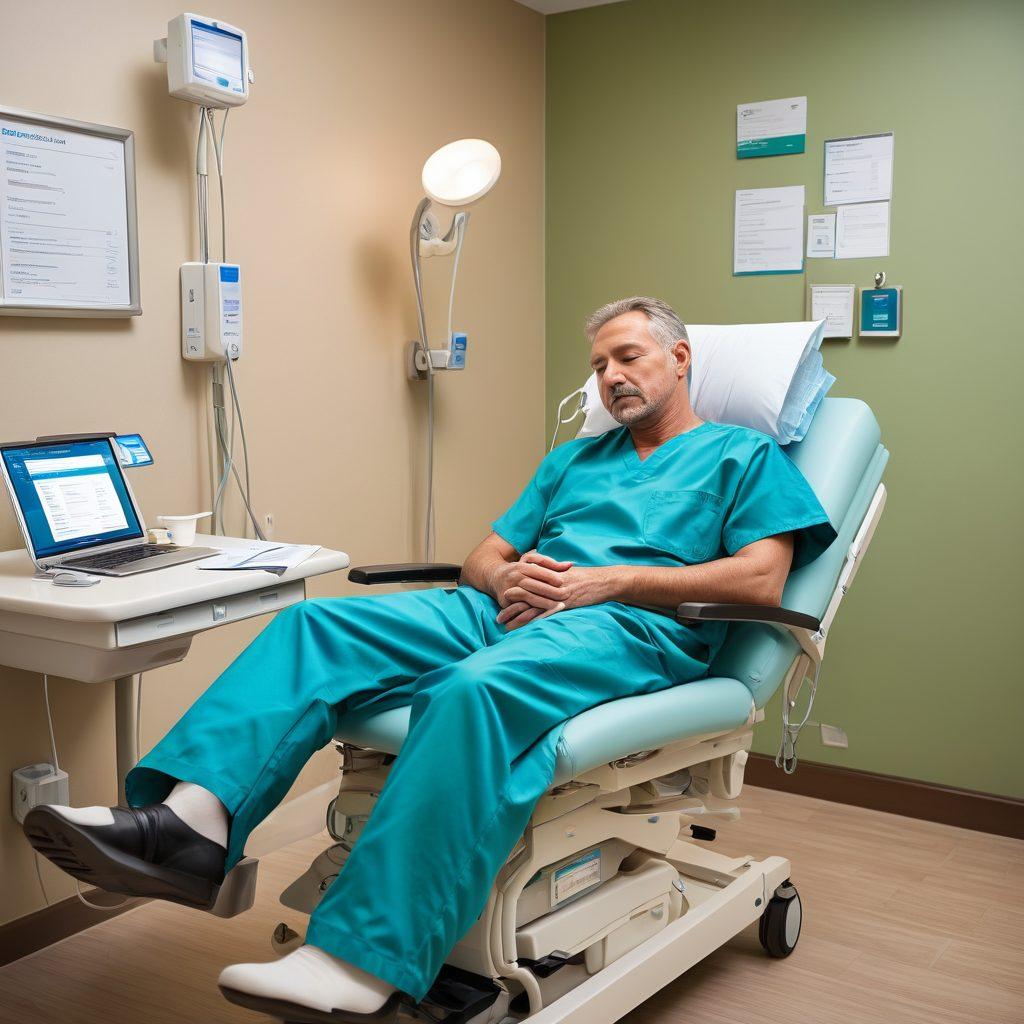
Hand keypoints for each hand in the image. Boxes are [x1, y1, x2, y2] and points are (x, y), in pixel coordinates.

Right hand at [491, 550, 571, 609]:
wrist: (494, 577)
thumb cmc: (520, 570)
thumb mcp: (533, 563)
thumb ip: (551, 563)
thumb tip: (570, 564)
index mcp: (521, 566)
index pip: (536, 570)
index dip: (549, 576)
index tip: (562, 581)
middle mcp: (513, 577)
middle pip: (533, 584)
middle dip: (550, 590)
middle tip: (565, 594)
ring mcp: (508, 589)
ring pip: (527, 596)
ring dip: (543, 602)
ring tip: (557, 606)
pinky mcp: (505, 602)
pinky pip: (520, 608)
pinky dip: (533, 611)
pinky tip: (545, 612)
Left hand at [496, 564, 614, 629]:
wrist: (603, 581)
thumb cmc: (586, 576)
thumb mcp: (565, 570)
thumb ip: (550, 570)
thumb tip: (539, 572)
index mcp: (547, 576)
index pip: (524, 584)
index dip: (511, 594)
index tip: (501, 601)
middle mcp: (548, 586)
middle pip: (522, 597)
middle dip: (509, 609)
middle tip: (498, 618)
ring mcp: (555, 597)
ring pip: (530, 608)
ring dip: (516, 618)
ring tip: (505, 627)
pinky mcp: (563, 606)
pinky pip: (544, 616)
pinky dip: (532, 623)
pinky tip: (524, 631)